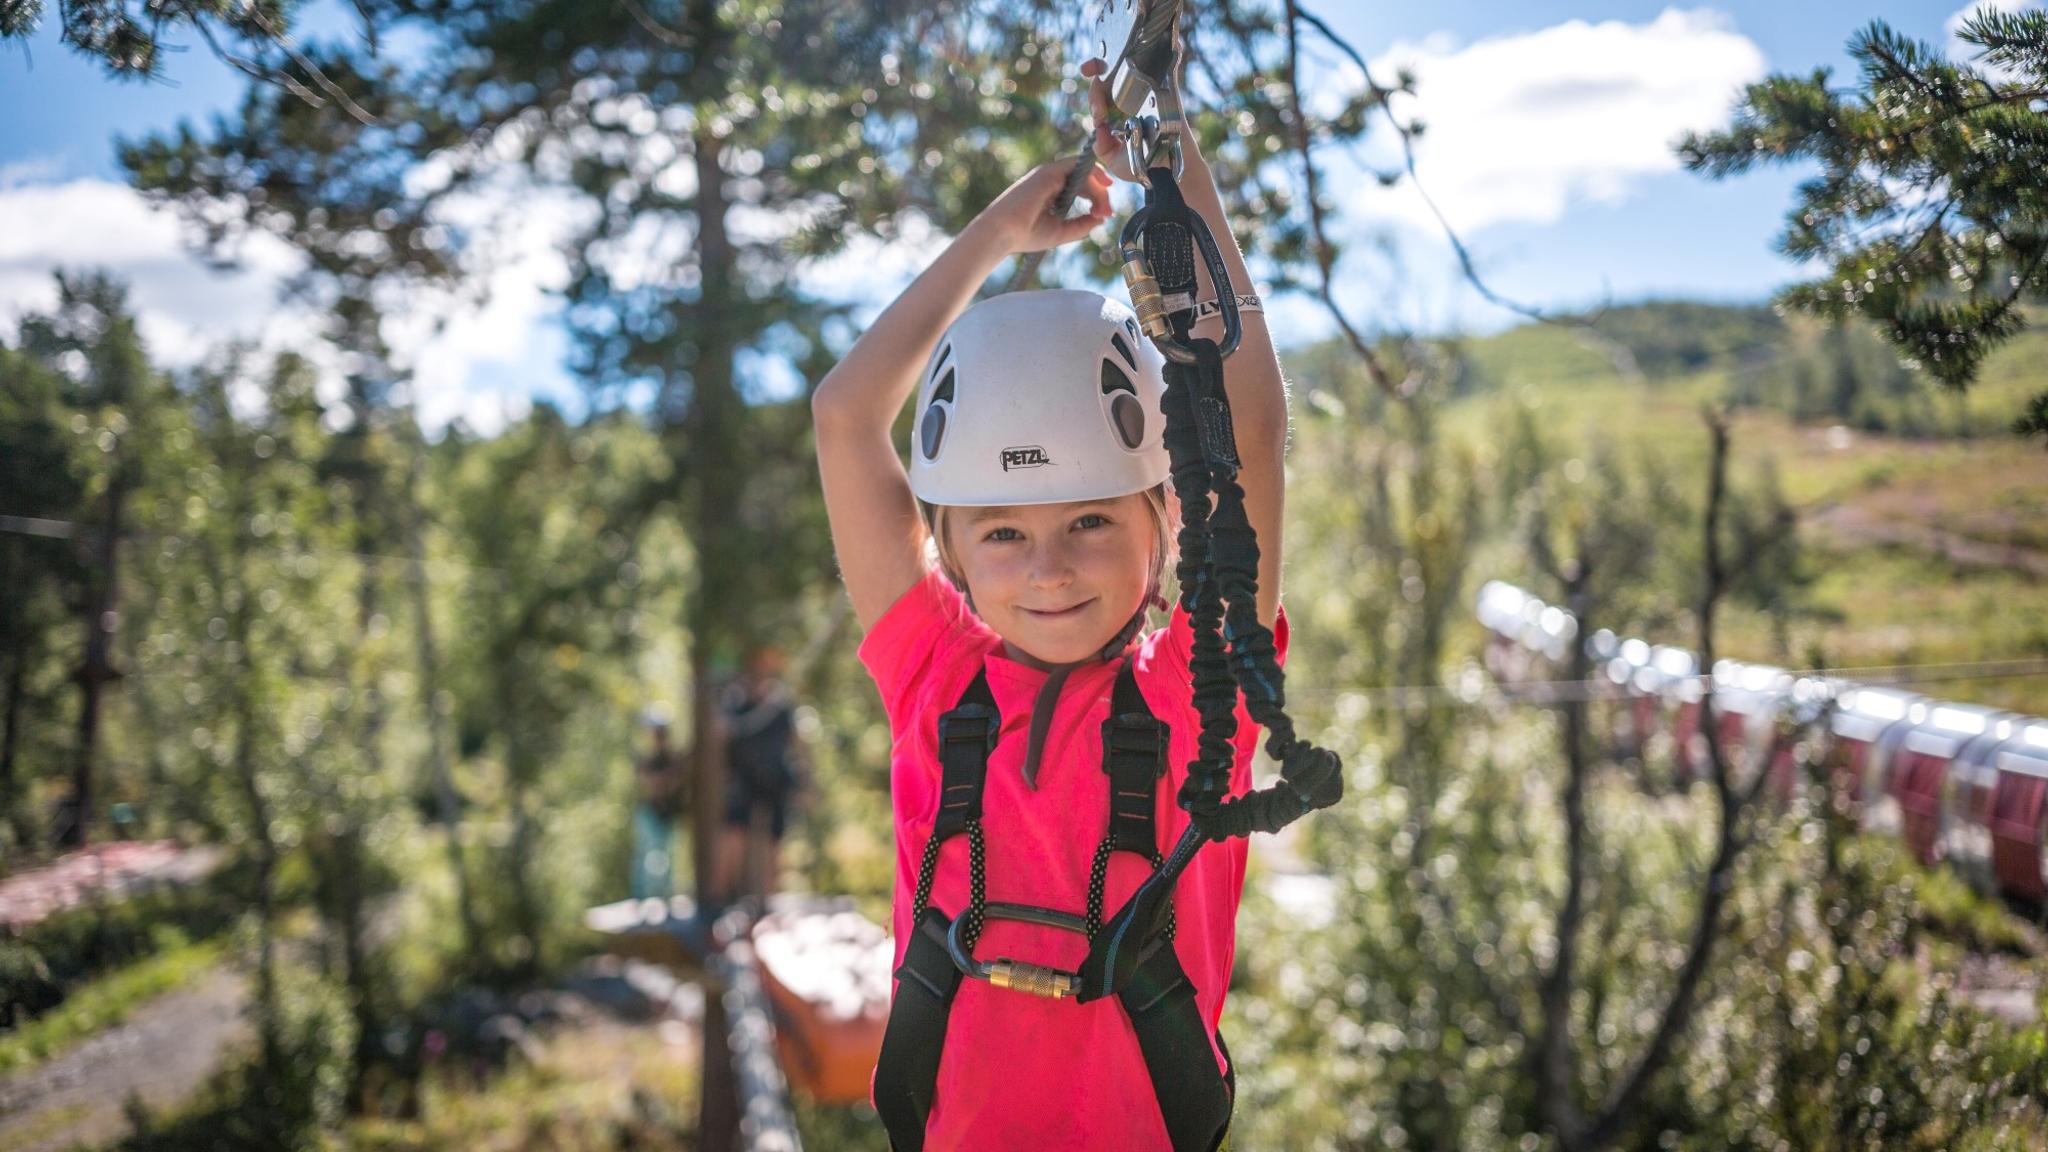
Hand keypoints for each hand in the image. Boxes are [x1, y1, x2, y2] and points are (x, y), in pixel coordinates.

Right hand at [972, 156, 1114, 255]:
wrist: (1002, 234)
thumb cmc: (1024, 235)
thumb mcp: (1060, 231)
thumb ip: (1081, 225)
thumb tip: (1101, 219)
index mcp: (1052, 191)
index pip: (1082, 187)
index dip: (1098, 198)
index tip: (1107, 215)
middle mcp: (1051, 179)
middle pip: (1086, 178)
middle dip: (1102, 195)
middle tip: (1108, 213)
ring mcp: (1049, 174)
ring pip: (1084, 171)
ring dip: (1099, 188)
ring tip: (1104, 209)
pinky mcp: (1048, 173)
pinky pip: (1077, 165)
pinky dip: (1092, 173)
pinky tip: (1102, 187)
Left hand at [1083, 55, 1197, 184]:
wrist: (1170, 171)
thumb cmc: (1145, 164)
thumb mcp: (1115, 160)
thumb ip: (1102, 147)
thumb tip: (1099, 127)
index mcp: (1116, 111)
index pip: (1101, 93)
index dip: (1094, 96)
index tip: (1098, 114)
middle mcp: (1132, 98)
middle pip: (1111, 75)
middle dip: (1097, 69)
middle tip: (1089, 72)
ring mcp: (1150, 92)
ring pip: (1132, 66)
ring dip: (1119, 58)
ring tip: (1103, 62)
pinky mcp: (1168, 89)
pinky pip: (1167, 66)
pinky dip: (1167, 52)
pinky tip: (1153, 47)